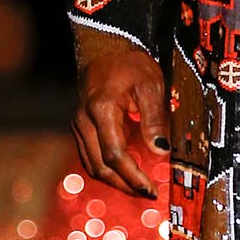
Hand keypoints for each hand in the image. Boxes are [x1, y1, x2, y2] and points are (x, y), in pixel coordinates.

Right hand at [70, 26, 169, 195]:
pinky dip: (106, 168)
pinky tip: (125, 173)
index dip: (132, 176)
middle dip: (124, 185)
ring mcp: (78, 124)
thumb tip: (161, 151)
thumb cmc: (130, 62)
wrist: (104, 45)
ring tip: (138, 189)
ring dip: (114, 181)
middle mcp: (83, 120)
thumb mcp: (150, 85)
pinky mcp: (80, 126)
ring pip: (91, 164)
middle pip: (99, 166)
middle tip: (148, 194)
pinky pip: (89, 155)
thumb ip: (155, 119)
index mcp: (100, 110)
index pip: (114, 155)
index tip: (150, 189)